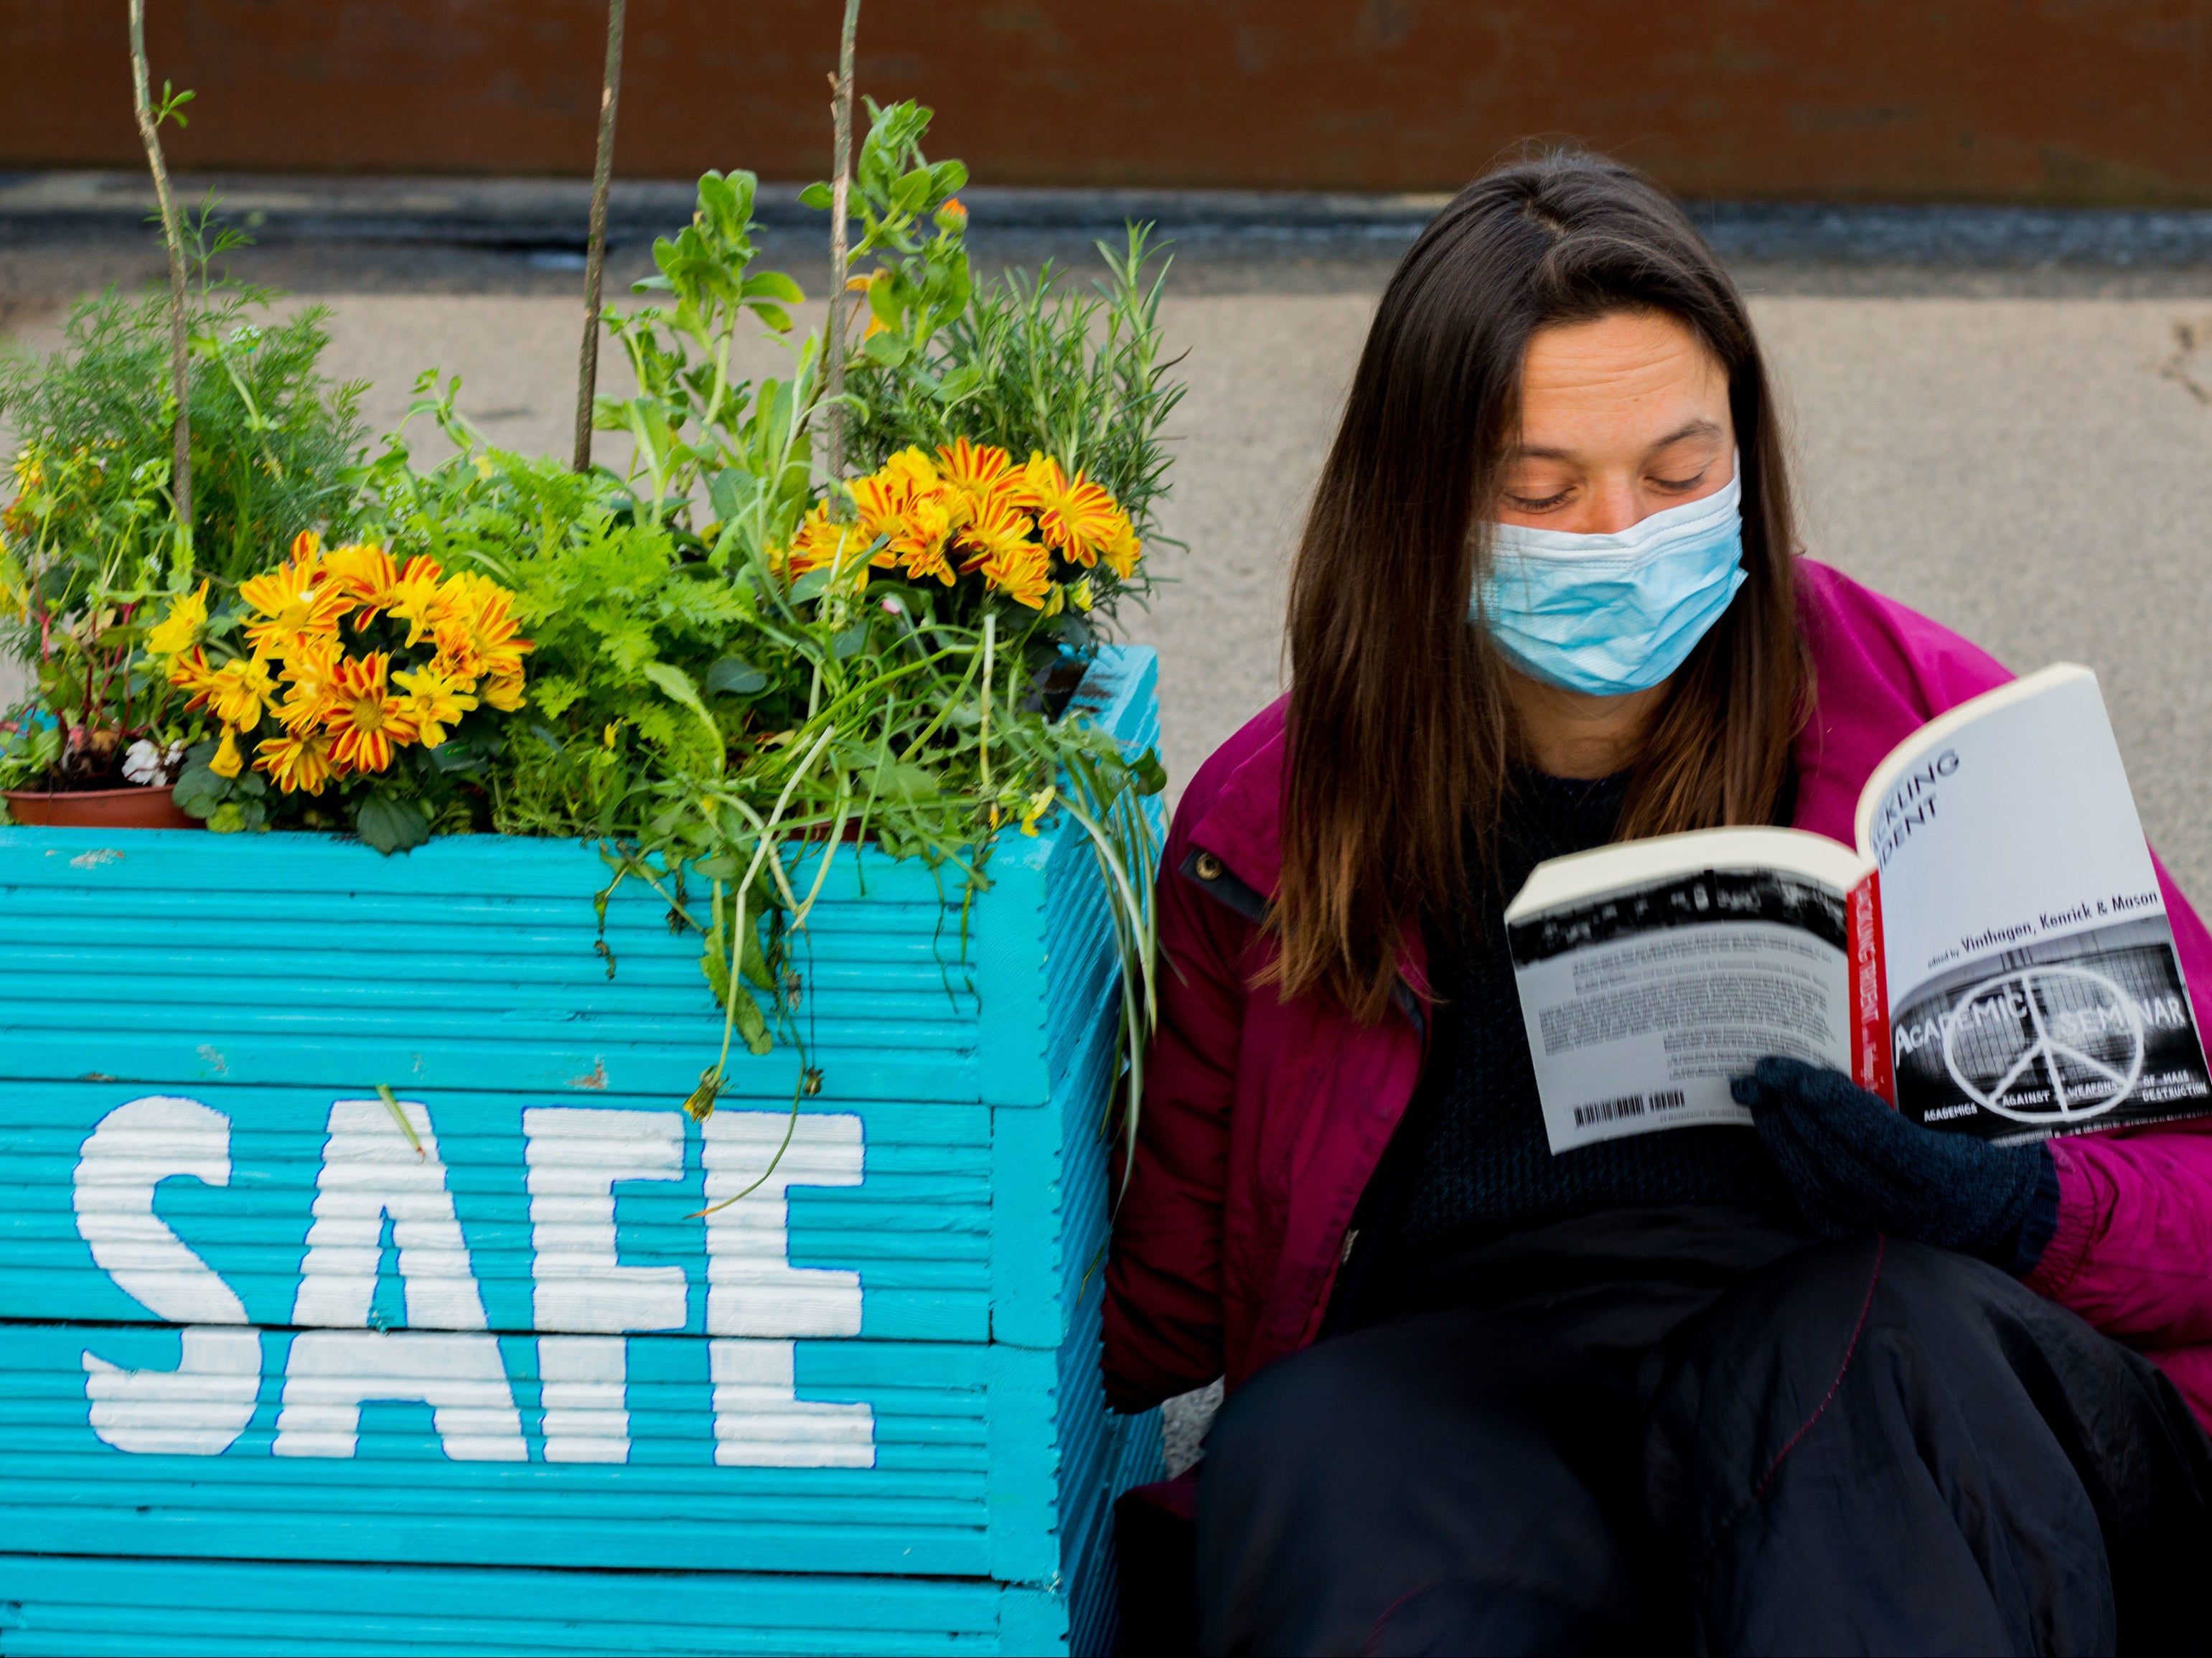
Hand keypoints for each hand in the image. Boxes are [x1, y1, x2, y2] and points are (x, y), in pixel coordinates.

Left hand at [1731, 1057, 2056, 1271]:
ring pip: (1817, 1180)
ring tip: (1757, 1094)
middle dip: (1793, 1110)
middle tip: (1762, 1072)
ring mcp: (1883, 1226)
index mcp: (1946, 1173)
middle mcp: (1911, 1207)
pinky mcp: (1862, 1234)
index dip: (1834, 1105)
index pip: (1878, 1137)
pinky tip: (1773, 1130)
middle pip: (1836, 1156)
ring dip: (1780, 1133)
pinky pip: (1814, 1199)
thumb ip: (1931, 1088)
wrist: (2001, 1212)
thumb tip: (1871, 1037)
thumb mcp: (1978, 1115)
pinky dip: (1788, 1162)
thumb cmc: (1992, 1148)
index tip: (1799, 1075)